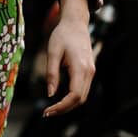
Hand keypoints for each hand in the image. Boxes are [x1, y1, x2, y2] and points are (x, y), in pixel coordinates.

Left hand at [43, 0, 95, 116]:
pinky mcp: (89, 71)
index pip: (74, 95)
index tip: (47, 111)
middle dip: (64, 109)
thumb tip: (50, 94)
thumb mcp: (52, 52)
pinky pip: (82, 89)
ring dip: (68, 105)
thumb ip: (52, 73)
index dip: (61, 107)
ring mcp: (91, 72)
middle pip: (80, 99)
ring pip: (83, 96)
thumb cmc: (62, 35)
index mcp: (81, 68)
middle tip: (46, 113)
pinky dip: (72, 98)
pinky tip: (59, 100)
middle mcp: (89, 72)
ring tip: (51, 109)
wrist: (76, 23)